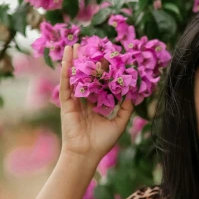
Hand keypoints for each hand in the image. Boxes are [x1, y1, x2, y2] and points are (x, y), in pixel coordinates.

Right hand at [59, 44, 133, 160]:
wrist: (86, 154)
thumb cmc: (102, 142)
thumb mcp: (119, 123)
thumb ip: (125, 108)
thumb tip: (132, 93)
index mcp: (96, 105)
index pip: (101, 84)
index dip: (104, 72)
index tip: (109, 57)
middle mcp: (85, 101)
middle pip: (87, 77)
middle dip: (89, 61)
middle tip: (92, 45)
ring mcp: (74, 101)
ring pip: (74, 77)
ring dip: (74, 61)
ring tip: (74, 44)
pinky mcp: (66, 103)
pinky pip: (66, 84)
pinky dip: (66, 70)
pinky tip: (66, 57)